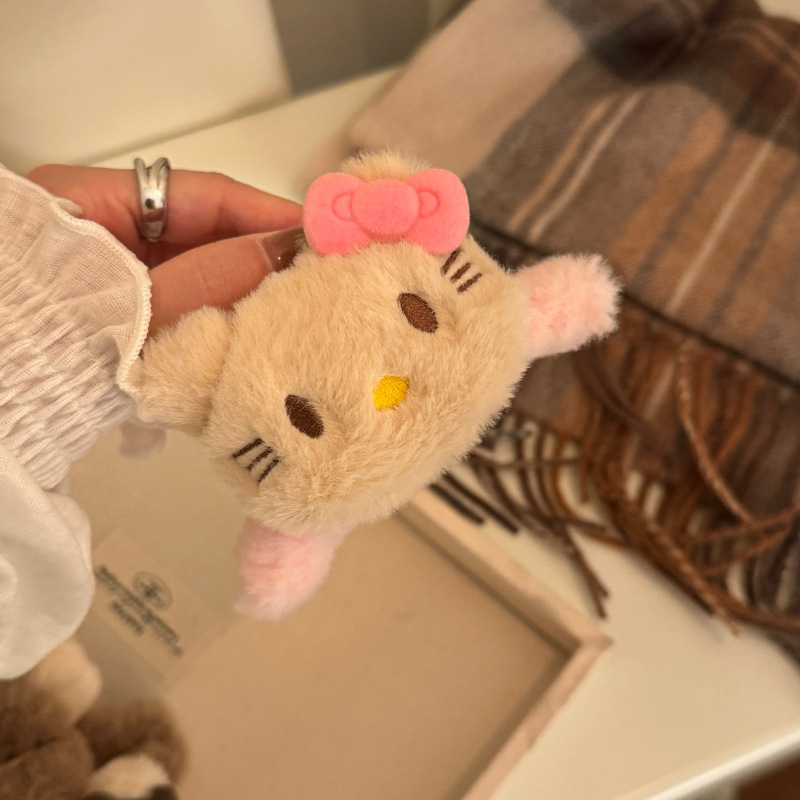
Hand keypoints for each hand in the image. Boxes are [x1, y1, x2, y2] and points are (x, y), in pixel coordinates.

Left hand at [26, 164, 304, 339]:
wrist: (6, 415)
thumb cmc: (50, 347)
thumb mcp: (138, 306)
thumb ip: (211, 277)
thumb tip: (286, 249)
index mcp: (92, 201)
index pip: (201, 193)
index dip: (265, 211)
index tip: (320, 233)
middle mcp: (107, 230)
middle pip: (203, 233)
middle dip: (259, 256)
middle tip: (316, 278)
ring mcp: (117, 272)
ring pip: (198, 270)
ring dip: (242, 290)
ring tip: (293, 307)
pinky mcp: (126, 313)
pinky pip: (184, 303)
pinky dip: (217, 317)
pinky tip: (252, 333)